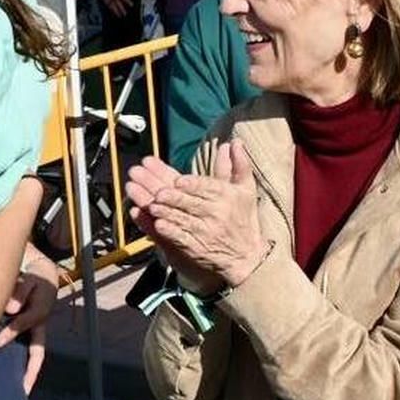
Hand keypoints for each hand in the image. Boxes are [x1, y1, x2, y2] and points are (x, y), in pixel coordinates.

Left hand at [0, 265, 58, 392]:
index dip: (13, 332)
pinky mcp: (28, 331)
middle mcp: (39, 326)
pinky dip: (20, 363)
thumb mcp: (31, 280)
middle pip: (37, 352)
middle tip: (22, 390)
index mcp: (40, 312)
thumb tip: (10, 310)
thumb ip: (21, 291)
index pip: (29, 324)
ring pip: (32, 354)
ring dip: (26, 371)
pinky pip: (26, 350)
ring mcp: (34, 331)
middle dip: (31, 372)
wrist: (40, 273)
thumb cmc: (33, 277)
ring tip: (16, 390)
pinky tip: (6, 374)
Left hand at [139, 143, 267, 288]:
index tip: (178, 181)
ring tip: (152, 205)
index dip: (191, 185)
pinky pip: (180, 237)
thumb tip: (234, 143)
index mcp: (226, 196)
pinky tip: (158, 224)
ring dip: (165, 212)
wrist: (247, 257)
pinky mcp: (196, 248)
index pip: (207, 188)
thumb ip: (239, 165)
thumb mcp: (246, 191)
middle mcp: (217, 214)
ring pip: (182, 219)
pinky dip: (168, 231)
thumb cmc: (244, 220)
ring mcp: (205, 232)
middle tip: (157, 192)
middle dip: (171, 196)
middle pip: (190, 202)